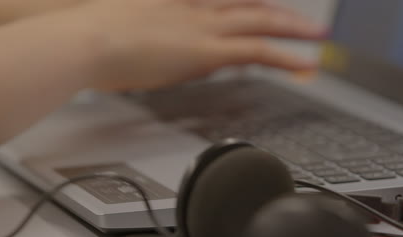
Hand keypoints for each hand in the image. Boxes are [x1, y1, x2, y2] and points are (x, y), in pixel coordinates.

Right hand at [69, 0, 324, 90]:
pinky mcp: (205, 51)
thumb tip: (164, 40)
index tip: (267, 7)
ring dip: (293, 28)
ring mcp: (203, 27)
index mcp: (179, 0)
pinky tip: (302, 63)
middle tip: (307, 20)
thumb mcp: (126, 19)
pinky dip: (283, 57)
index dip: (252, 2)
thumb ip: (152, 26)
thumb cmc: (95, 33)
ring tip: (318, 37)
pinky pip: (255, 51)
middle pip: (250, 4)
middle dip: (281, 12)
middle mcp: (196, 8)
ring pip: (260, 22)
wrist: (84, 39)